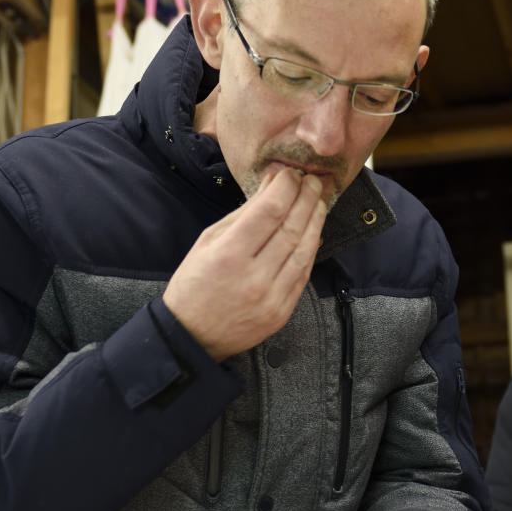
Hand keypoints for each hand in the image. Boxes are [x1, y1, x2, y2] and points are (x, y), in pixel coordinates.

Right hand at [163, 167, 326, 360]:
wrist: (193, 336)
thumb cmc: (194, 285)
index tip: (291, 174)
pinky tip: (314, 231)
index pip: (269, 211)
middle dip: (305, 198)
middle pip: (291, 227)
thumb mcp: (207, 242)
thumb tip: (270, 187)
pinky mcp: (282, 311)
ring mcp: (271, 296)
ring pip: (304, 250)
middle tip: (312, 181)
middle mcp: (254, 276)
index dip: (285, 188)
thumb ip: (241, 214)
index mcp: (229, 255)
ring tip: (319, 201)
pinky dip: (311, 248)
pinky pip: (303, 273)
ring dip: (315, 221)